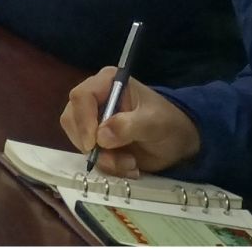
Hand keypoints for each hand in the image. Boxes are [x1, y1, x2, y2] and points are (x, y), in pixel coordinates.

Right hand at [61, 71, 200, 178]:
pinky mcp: (97, 141)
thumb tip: (101, 136)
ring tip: (131, 163)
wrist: (180, 142)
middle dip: (91, 144)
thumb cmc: (168, 122)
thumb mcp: (154, 122)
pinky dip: (109, 167)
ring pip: (79, 141)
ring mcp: (93, 121)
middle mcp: (95, 100)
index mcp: (107, 83)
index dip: (83, 120)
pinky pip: (91, 156)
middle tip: (114, 159)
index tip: (94, 143)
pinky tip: (130, 167)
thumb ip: (129, 125)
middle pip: (72, 119)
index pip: (81, 96)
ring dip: (104, 159)